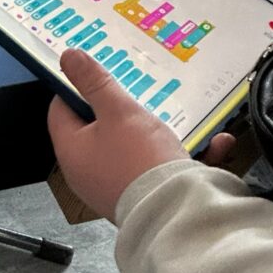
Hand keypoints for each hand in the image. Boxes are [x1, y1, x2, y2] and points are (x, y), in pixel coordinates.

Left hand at [48, 48, 188, 220]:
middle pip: (95, 129)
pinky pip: (160, 170)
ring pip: (130, 148)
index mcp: (72, 151)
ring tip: (170, 117)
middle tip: (134, 92)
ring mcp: (115, 188)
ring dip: (153, 132)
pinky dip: (180, 156)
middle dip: (118, 110)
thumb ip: (94, 83)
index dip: (73, 88)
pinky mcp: (144, 199)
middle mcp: (88, 173)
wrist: (179, 215)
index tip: (91, 74)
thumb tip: (68, 57)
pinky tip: (211, 142)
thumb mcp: (117, 111)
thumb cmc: (141, 161)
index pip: (60, 110)